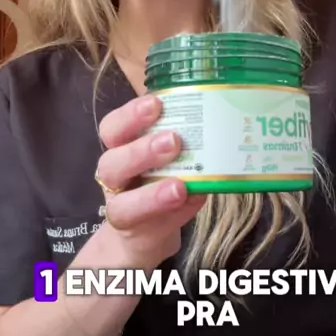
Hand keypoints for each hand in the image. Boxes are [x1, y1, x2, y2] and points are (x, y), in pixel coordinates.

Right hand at [96, 95, 205, 268]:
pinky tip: (185, 205)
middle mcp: (115, 176)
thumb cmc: (162, 180)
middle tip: (173, 140)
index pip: (114, 127)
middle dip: (142, 150)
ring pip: (122, 203)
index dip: (130, 114)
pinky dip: (165, 216)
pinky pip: (144, 226)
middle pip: (111, 161)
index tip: (156, 103)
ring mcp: (121, 208)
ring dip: (152, 194)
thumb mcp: (172, 157)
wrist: (145, 230)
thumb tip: (224, 127)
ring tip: (179, 186)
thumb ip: (187, 144)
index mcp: (122, 148)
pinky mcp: (133, 233)